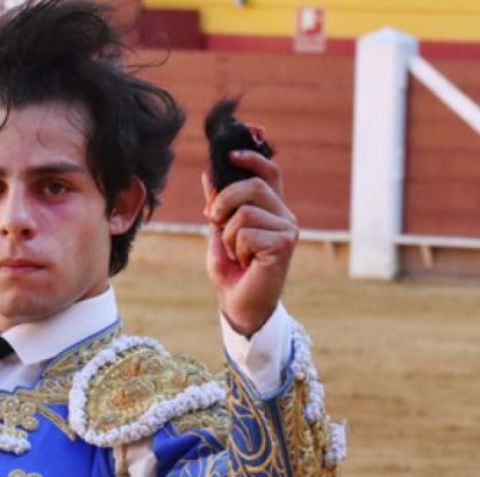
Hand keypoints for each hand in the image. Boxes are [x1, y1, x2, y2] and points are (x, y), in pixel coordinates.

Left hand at [202, 150, 298, 336]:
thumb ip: (217, 203)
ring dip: (228, 234)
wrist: (239, 304)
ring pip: (245, 212)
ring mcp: (287, 229)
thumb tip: (208, 172)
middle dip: (224, 201)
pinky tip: (245, 262)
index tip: (230, 154)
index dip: (253, 157)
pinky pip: (247, 233)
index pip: (269, 171)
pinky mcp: (284, 244)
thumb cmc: (231, 270)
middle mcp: (284, 214)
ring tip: (235, 252)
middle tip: (214, 220)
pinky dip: (236, 249)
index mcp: (271, 208)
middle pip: (253, 186)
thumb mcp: (218, 230)